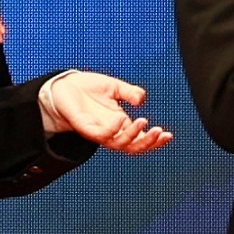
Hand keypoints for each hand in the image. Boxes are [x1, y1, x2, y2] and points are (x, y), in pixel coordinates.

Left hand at [40, 69, 175, 154]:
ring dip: (133, 136)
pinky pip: (101, 135)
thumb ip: (130, 92)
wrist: (64, 85)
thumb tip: (142, 99)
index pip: (141, 138)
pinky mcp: (85, 128)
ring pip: (119, 144)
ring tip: (143, 121)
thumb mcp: (115, 87)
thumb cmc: (88, 88)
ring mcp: (99, 132)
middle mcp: (112, 131)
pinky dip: (112, 129)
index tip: (169, 135)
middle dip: (148, 142)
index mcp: (121, 123)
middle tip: (160, 132)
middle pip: (133, 147)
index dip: (156, 140)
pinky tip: (120, 118)